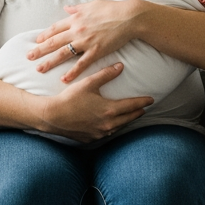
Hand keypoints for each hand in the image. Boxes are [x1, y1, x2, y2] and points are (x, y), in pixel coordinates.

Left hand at [28, 0, 145, 82]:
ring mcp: (86, 41)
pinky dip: (72, 72)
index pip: (55, 28)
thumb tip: (67, 8)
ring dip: (50, 62)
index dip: (45, 35)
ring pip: (63, 53)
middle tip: (29, 57)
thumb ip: (78, 8)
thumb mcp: (92, 4)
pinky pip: (82, 64)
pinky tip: (64, 79)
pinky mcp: (97, 51)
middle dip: (40, 50)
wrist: (130, 17)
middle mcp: (77, 30)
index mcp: (76, 18)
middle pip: (54, 41)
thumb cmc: (112, 8)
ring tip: (39, 69)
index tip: (36, 41)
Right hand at [38, 62, 152, 141]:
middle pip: (128, 118)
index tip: (151, 99)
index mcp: (110, 110)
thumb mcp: (88, 83)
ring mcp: (99, 133)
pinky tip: (111, 124)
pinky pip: (106, 133)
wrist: (53, 116)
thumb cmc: (70, 98)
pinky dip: (112, 128)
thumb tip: (120, 66)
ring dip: (125, 121)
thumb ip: (106, 75)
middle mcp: (108, 124)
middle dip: (137, 113)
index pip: (132, 106)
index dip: (143, 102)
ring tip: (130, 116)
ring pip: (118, 127)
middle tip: (144, 108)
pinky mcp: (91, 138)